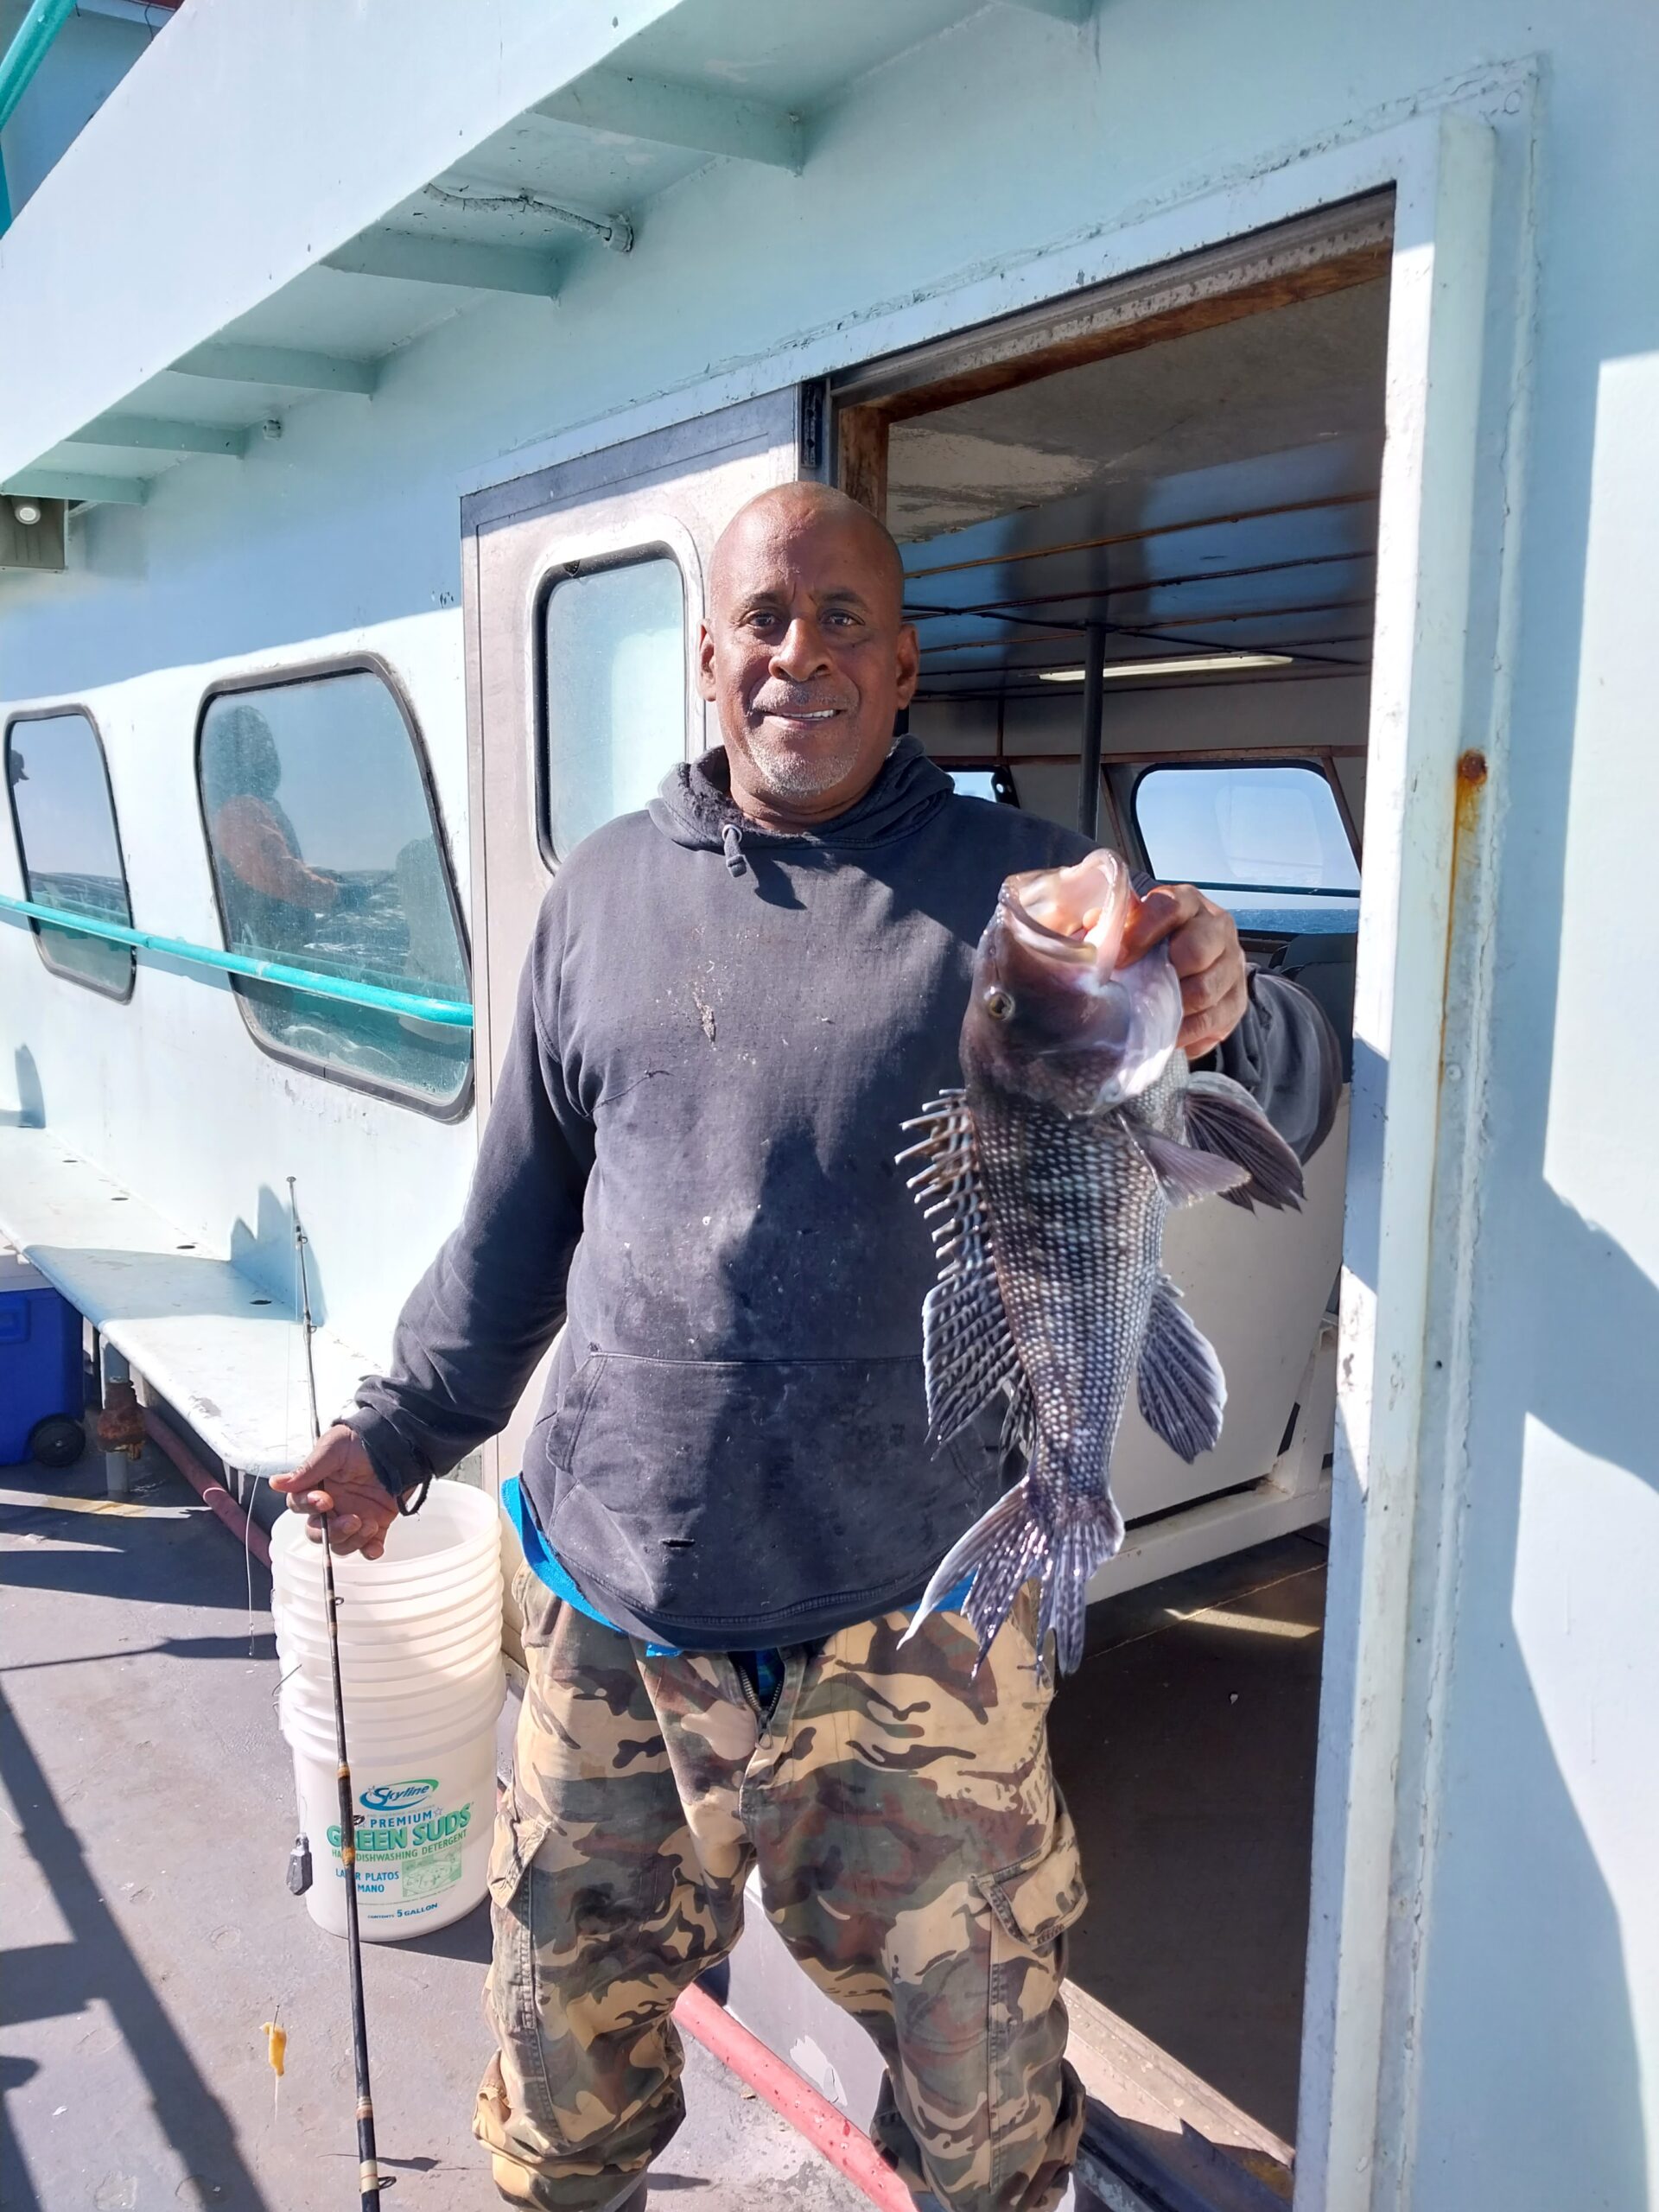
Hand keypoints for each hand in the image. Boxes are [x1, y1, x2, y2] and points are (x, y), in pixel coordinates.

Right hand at [270, 1424, 399, 1558]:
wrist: (399, 1440)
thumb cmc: (362, 1440)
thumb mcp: (334, 1448)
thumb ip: (309, 1469)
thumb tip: (276, 1483)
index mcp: (316, 1488)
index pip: (299, 1506)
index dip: (307, 1507)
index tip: (324, 1499)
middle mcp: (331, 1507)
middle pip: (318, 1533)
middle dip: (332, 1532)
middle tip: (352, 1519)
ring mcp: (353, 1517)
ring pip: (341, 1544)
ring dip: (352, 1540)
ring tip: (369, 1523)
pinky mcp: (376, 1525)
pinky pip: (369, 1547)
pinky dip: (370, 1550)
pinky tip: (375, 1546)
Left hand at [1122, 884, 1248, 1057]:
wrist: (1187, 966)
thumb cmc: (1151, 944)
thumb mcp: (1132, 925)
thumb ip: (1114, 922)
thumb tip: (1094, 923)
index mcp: (1187, 902)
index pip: (1168, 908)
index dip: (1141, 932)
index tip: (1120, 958)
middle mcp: (1216, 927)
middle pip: (1196, 951)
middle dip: (1164, 974)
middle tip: (1139, 991)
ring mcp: (1232, 963)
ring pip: (1206, 990)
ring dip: (1173, 1008)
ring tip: (1149, 1016)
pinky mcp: (1237, 999)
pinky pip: (1214, 1020)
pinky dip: (1187, 1032)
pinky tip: (1167, 1034)